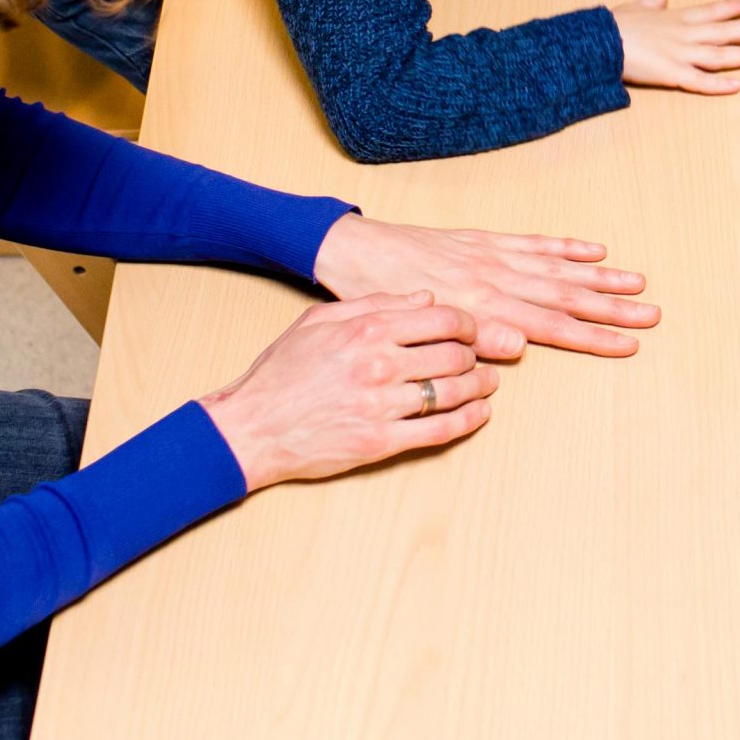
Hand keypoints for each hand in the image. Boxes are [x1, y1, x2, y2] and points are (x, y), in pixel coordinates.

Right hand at [200, 292, 496, 491]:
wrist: (252, 426)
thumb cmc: (281, 371)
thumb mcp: (319, 320)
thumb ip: (376, 303)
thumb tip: (424, 297)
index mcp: (368, 330)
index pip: (443, 319)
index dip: (467, 323)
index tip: (471, 329)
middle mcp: (380, 365)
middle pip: (455, 354)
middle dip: (475, 355)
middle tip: (478, 358)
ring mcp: (382, 406)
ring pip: (453, 392)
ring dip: (480, 387)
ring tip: (487, 384)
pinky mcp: (381, 442)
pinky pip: (440, 431)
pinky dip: (468, 421)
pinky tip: (478, 413)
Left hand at [312, 214, 658, 359]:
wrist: (354, 252)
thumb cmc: (379, 298)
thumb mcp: (416, 328)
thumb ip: (470, 338)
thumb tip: (519, 345)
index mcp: (482, 306)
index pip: (550, 326)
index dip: (592, 337)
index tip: (628, 345)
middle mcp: (496, 279)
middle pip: (566, 297)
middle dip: (612, 309)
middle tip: (652, 316)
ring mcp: (494, 257)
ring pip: (559, 270)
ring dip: (600, 279)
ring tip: (638, 284)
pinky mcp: (485, 241)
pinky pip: (534, 244)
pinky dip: (567, 248)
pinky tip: (595, 253)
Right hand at [612, 0, 739, 93]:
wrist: (601, 43)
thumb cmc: (615, 26)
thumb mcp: (636, 7)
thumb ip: (653, 0)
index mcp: (676, 18)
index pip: (710, 11)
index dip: (730, 7)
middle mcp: (685, 35)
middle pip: (723, 32)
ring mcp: (681, 55)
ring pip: (720, 55)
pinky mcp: (673, 75)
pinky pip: (701, 82)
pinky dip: (720, 84)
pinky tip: (737, 85)